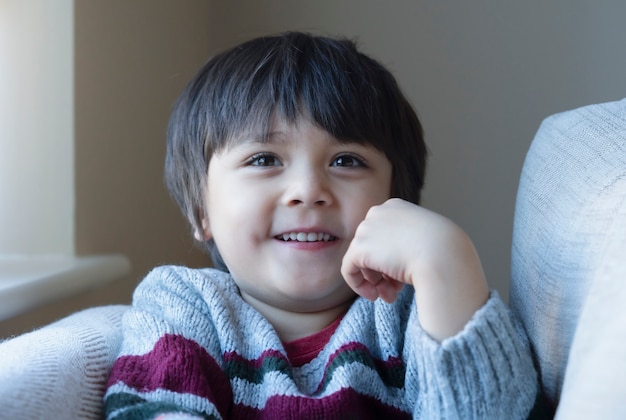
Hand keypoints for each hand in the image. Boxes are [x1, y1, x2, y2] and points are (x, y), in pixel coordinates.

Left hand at [341, 198, 488, 339]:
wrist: (443, 255)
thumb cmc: (443, 251)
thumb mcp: (425, 239)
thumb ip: (404, 245)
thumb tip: (390, 263)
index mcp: (394, 207)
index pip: (383, 236)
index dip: (390, 259)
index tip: (401, 276)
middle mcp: (377, 213)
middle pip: (371, 248)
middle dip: (382, 272)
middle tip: (394, 290)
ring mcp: (366, 229)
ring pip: (360, 260)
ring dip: (375, 281)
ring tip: (389, 296)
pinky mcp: (359, 247)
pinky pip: (349, 270)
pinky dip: (358, 285)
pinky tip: (374, 296)